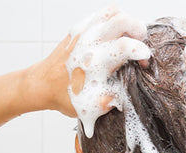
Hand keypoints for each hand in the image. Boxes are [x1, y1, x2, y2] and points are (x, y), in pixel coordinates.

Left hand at [23, 6, 150, 117]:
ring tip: (130, 37)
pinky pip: (102, 14)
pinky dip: (115, 20)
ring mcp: (84, 32)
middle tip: (140, 45)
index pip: (124, 46)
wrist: (41, 85)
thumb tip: (126, 96)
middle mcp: (89, 43)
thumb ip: (110, 101)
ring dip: (127, 22)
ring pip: (113, 12)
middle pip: (121, 20)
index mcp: (94, 63)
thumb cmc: (65, 96)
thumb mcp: (90, 107)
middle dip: (138, 30)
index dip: (141, 51)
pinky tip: (117, 35)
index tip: (144, 62)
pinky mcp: (79, 28)